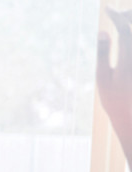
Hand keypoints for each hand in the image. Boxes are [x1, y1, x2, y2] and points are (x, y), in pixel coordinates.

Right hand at [99, 10, 131, 138]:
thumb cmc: (115, 100)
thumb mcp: (103, 78)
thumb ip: (104, 54)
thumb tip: (103, 32)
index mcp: (127, 62)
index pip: (125, 31)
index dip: (116, 17)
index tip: (107, 10)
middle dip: (128, 17)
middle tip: (116, 14)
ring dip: (131, 27)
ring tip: (123, 21)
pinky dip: (131, 39)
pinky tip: (127, 37)